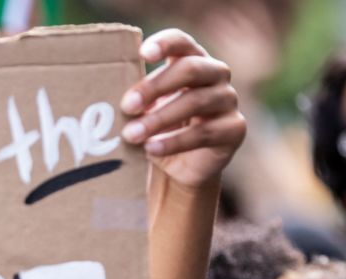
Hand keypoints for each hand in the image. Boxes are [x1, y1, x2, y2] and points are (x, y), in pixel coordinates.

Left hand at [119, 29, 244, 189]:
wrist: (179, 168)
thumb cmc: (158, 130)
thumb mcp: (144, 111)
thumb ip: (136, 100)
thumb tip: (112, 101)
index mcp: (192, 61)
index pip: (182, 43)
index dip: (165, 44)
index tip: (143, 54)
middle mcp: (215, 74)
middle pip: (191, 69)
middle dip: (155, 87)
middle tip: (127, 106)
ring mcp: (228, 100)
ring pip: (196, 101)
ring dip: (159, 119)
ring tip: (131, 135)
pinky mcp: (234, 129)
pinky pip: (203, 133)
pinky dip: (173, 142)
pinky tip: (151, 149)